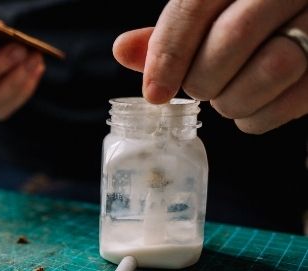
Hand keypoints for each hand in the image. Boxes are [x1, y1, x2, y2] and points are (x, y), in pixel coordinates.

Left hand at [113, 0, 307, 133]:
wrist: (301, 16)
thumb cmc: (252, 17)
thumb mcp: (212, 13)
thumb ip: (174, 31)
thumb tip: (124, 50)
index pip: (195, 6)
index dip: (169, 53)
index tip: (154, 93)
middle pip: (234, 35)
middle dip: (204, 79)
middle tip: (199, 90)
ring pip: (275, 65)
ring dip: (235, 100)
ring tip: (226, 102)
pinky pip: (299, 95)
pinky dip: (264, 116)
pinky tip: (251, 112)